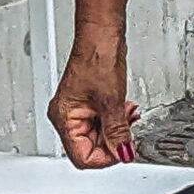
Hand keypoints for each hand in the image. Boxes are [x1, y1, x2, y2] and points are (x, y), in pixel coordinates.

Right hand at [49, 24, 140, 168]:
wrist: (100, 36)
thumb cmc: (97, 58)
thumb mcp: (112, 102)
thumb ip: (118, 133)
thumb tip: (123, 153)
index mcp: (64, 119)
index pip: (82, 156)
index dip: (106, 157)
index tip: (123, 151)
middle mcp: (66, 118)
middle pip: (90, 148)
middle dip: (113, 141)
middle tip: (128, 128)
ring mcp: (77, 112)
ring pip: (98, 137)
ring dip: (116, 130)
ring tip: (126, 114)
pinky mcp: (87, 106)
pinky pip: (101, 124)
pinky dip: (115, 121)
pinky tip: (123, 110)